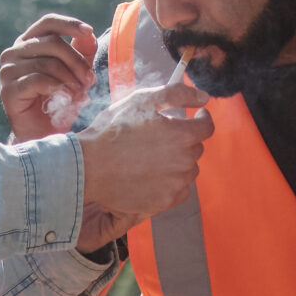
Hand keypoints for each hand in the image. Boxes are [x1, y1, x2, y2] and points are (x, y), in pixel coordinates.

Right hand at [0, 15, 99, 139]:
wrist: (43, 135)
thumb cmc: (59, 102)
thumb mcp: (75, 73)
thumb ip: (82, 52)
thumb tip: (89, 35)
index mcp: (29, 42)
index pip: (48, 22)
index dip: (70, 24)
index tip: (90, 32)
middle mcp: (13, 52)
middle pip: (52, 43)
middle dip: (77, 61)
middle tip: (90, 80)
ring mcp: (8, 71)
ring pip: (47, 63)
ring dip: (70, 79)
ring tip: (81, 94)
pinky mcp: (8, 90)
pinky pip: (38, 80)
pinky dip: (58, 89)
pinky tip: (67, 99)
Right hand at [75, 80, 211, 247]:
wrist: (88, 167)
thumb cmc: (112, 131)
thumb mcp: (142, 100)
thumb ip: (177, 94)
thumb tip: (204, 97)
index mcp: (181, 136)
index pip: (207, 127)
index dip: (202, 119)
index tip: (197, 116)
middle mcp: (184, 162)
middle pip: (195, 149)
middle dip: (184, 140)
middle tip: (160, 137)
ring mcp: (175, 184)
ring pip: (187, 170)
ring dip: (178, 162)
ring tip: (152, 158)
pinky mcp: (164, 202)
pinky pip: (179, 190)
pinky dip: (171, 182)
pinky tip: (152, 176)